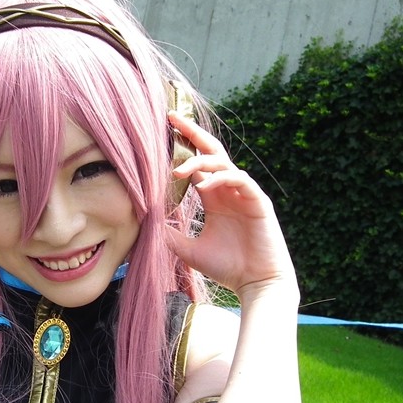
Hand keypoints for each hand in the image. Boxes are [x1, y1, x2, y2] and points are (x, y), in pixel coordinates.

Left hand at [166, 112, 297, 300]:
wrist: (256, 284)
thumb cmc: (227, 267)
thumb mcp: (189, 250)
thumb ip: (170, 235)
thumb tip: (144, 225)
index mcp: (214, 196)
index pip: (197, 163)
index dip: (182, 147)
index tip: (161, 132)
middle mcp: (229, 190)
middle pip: (211, 151)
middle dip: (193, 132)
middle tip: (172, 118)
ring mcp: (244, 193)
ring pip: (223, 163)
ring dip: (200, 162)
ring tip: (178, 171)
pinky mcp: (258, 201)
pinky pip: (239, 180)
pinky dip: (220, 179)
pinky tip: (203, 186)